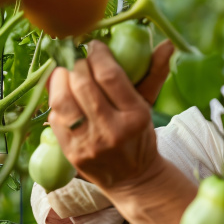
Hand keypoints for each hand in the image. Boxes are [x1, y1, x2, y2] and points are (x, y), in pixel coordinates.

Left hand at [47, 40, 171, 188]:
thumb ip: (155, 73)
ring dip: (61, 79)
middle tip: (79, 58)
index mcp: (136, 116)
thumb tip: (167, 44)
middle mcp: (112, 131)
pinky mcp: (71, 153)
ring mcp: (89, 143)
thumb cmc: (140, 136)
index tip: (95, 46)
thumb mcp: (149, 106)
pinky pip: (56, 118)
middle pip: (83, 84)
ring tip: (66, 72)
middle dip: (77, 64)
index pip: (109, 76)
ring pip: (63, 100)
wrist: (132, 179)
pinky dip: (57, 101)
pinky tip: (64, 95)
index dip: (97, 54)